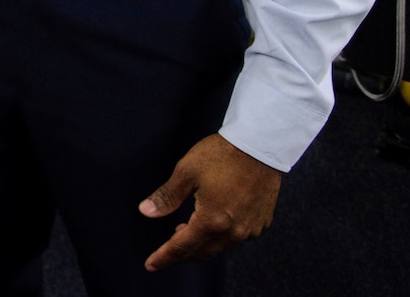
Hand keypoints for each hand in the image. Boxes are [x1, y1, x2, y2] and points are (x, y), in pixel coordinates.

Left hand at [139, 134, 281, 270]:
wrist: (261, 145)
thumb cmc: (223, 155)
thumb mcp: (187, 172)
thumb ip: (167, 196)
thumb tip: (147, 211)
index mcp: (212, 221)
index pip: (181, 247)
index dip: (164, 257)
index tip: (150, 264)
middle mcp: (233, 231)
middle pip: (202, 252)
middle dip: (183, 252)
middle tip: (170, 243)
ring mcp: (251, 229)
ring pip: (221, 247)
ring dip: (203, 243)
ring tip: (189, 228)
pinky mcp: (262, 222)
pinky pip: (238, 237)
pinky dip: (223, 235)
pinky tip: (216, 221)